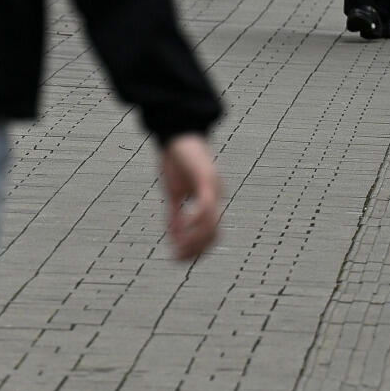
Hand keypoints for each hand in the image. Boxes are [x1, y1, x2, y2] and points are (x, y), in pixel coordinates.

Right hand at [158, 133, 222, 259]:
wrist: (176, 131)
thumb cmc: (175, 159)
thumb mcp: (173, 192)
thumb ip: (175, 215)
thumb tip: (174, 237)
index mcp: (209, 199)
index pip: (210, 233)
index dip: (196, 250)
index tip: (179, 259)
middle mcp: (216, 195)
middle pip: (214, 233)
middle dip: (196, 250)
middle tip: (178, 259)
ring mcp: (213, 187)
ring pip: (211, 223)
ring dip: (195, 240)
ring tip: (179, 249)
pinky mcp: (206, 178)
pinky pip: (206, 205)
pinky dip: (196, 220)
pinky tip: (183, 227)